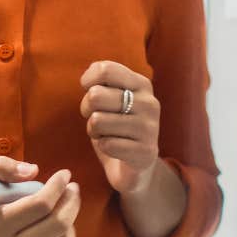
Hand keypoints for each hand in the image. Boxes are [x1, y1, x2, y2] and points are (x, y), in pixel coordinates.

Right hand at [0, 157, 79, 236]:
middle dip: (72, 201)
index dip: (58, 186)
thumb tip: (34, 170)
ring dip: (70, 222)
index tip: (65, 174)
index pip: (40, 204)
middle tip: (72, 190)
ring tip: (63, 211)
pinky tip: (58, 234)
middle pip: (58, 225)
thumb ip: (2, 167)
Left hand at [80, 61, 162, 195]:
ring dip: (93, 130)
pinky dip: (103, 147)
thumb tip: (88, 80)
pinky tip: (114, 148)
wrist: (135, 167)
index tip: (88, 90)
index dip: (88, 80)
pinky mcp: (145, 152)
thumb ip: (101, 83)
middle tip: (95, 118)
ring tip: (106, 134)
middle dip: (86, 109)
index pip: (105, 69)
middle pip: (95, 96)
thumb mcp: (110, 98)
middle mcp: (149, 103)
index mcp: (141, 84)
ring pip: (97, 121)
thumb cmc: (116, 126)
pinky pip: (106, 144)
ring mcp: (150, 128)